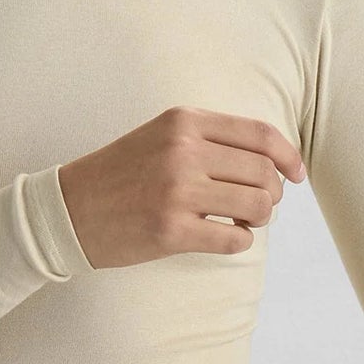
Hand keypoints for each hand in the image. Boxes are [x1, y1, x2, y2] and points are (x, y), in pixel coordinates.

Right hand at [57, 104, 305, 269]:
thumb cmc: (118, 176)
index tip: (296, 176)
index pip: (259, 134)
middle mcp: (184, 152)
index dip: (288, 156)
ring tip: (240, 222)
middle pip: (263, 173)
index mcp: (184, 122)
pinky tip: (225, 238)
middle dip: (271, 194)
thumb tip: (269, 161)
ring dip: (257, 219)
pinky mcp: (171, 231)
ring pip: (256, 206)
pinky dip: (240, 242)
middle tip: (256, 206)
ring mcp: (177, 192)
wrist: (68, 211)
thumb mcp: (160, 137)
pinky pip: (234, 239)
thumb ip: (208, 139)